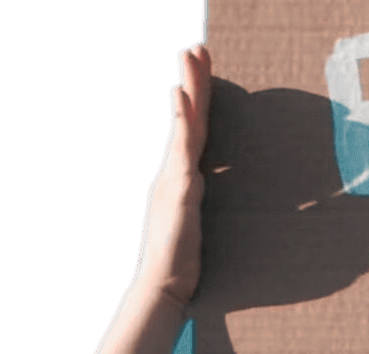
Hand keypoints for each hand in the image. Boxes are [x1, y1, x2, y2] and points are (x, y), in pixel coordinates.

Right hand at [129, 45, 214, 309]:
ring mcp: (172, 179)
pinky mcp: (176, 190)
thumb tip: (208, 202)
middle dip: (193, 81)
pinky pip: (179, 147)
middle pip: (187, 118)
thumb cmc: (180, 268)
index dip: (197, 101)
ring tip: (189, 55)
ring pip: (184, 124)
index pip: (192, 132)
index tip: (200, 70)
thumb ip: (199, 212)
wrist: (160, 290)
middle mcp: (172, 173)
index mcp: (179, 180)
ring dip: (188, 87)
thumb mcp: (195, 232)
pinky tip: (180, 95)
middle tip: (196, 47)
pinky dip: (179, 119)